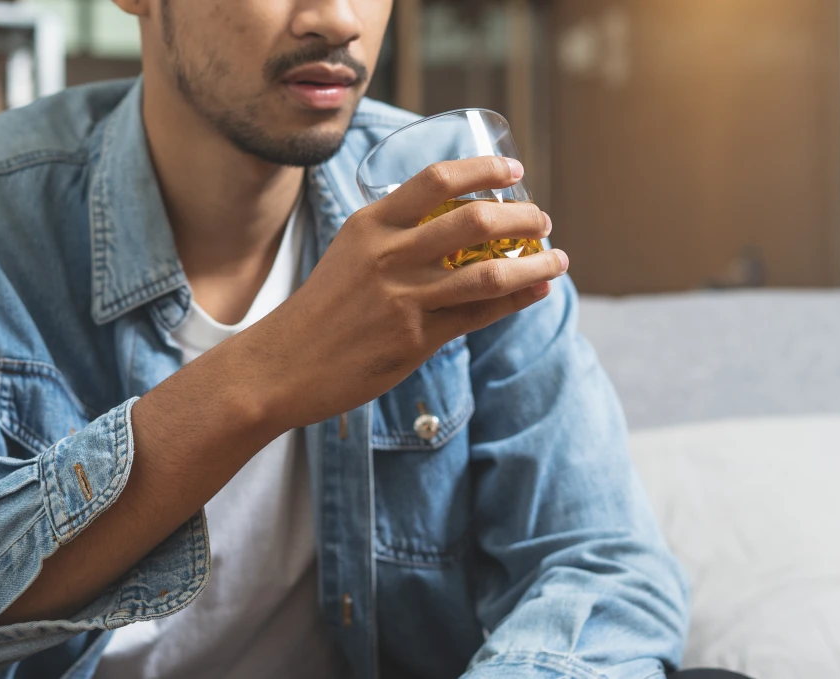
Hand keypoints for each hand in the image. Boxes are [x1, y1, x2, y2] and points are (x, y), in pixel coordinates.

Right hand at [239, 156, 567, 429]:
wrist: (284, 364)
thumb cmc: (320, 309)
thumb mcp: (349, 254)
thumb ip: (394, 238)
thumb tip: (451, 226)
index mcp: (371, 224)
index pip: (437, 179)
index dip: (484, 170)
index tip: (514, 171)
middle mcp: (389, 255)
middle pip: (474, 220)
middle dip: (522, 218)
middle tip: (541, 220)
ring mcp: (404, 298)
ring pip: (488, 273)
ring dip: (533, 264)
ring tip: (555, 260)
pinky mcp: (415, 339)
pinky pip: (479, 315)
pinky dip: (516, 300)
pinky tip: (536, 291)